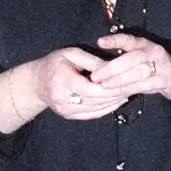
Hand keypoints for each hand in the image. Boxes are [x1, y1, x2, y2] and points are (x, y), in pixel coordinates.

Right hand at [14, 47, 130, 122]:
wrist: (36, 83)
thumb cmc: (54, 63)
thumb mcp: (71, 54)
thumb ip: (92, 61)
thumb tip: (114, 67)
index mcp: (62, 79)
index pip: (92, 87)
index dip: (111, 85)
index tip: (127, 80)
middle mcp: (62, 98)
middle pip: (96, 99)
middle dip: (117, 93)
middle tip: (134, 86)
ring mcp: (65, 110)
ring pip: (96, 108)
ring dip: (115, 101)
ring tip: (130, 92)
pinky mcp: (69, 116)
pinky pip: (92, 114)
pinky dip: (107, 108)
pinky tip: (119, 100)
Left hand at [90, 34, 170, 104]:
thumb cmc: (155, 68)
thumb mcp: (142, 59)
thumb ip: (125, 58)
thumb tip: (98, 63)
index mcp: (147, 45)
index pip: (130, 40)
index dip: (115, 40)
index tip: (100, 42)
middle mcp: (155, 53)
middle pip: (132, 58)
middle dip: (112, 67)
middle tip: (95, 75)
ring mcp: (161, 67)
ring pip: (138, 73)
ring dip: (119, 80)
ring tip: (104, 85)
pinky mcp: (164, 81)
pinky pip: (144, 85)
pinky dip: (129, 89)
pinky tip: (118, 92)